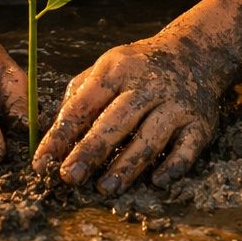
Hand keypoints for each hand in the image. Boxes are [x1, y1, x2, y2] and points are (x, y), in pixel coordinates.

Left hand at [33, 34, 228, 193]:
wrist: (195, 52)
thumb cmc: (139, 68)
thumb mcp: (107, 67)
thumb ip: (79, 96)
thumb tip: (55, 135)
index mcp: (117, 71)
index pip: (84, 104)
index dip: (61, 134)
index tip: (42, 162)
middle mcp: (147, 86)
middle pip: (116, 121)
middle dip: (91, 150)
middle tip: (70, 177)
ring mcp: (176, 105)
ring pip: (149, 137)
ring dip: (127, 165)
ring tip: (105, 188)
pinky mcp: (200, 123)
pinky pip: (187, 148)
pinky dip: (173, 165)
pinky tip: (157, 180)